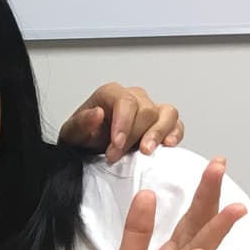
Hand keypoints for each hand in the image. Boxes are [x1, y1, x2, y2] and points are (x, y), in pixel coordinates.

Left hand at [59, 82, 184, 161]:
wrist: (88, 149)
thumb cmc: (82, 138)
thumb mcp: (72, 133)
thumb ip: (82, 123)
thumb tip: (96, 113)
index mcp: (111, 94)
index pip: (126, 102)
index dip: (124, 124)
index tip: (116, 145)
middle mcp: (134, 97)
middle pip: (146, 111)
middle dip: (132, 137)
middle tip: (115, 156)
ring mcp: (150, 109)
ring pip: (167, 113)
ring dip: (158, 133)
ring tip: (146, 151)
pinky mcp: (161, 124)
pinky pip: (176, 125)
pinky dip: (175, 134)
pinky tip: (167, 146)